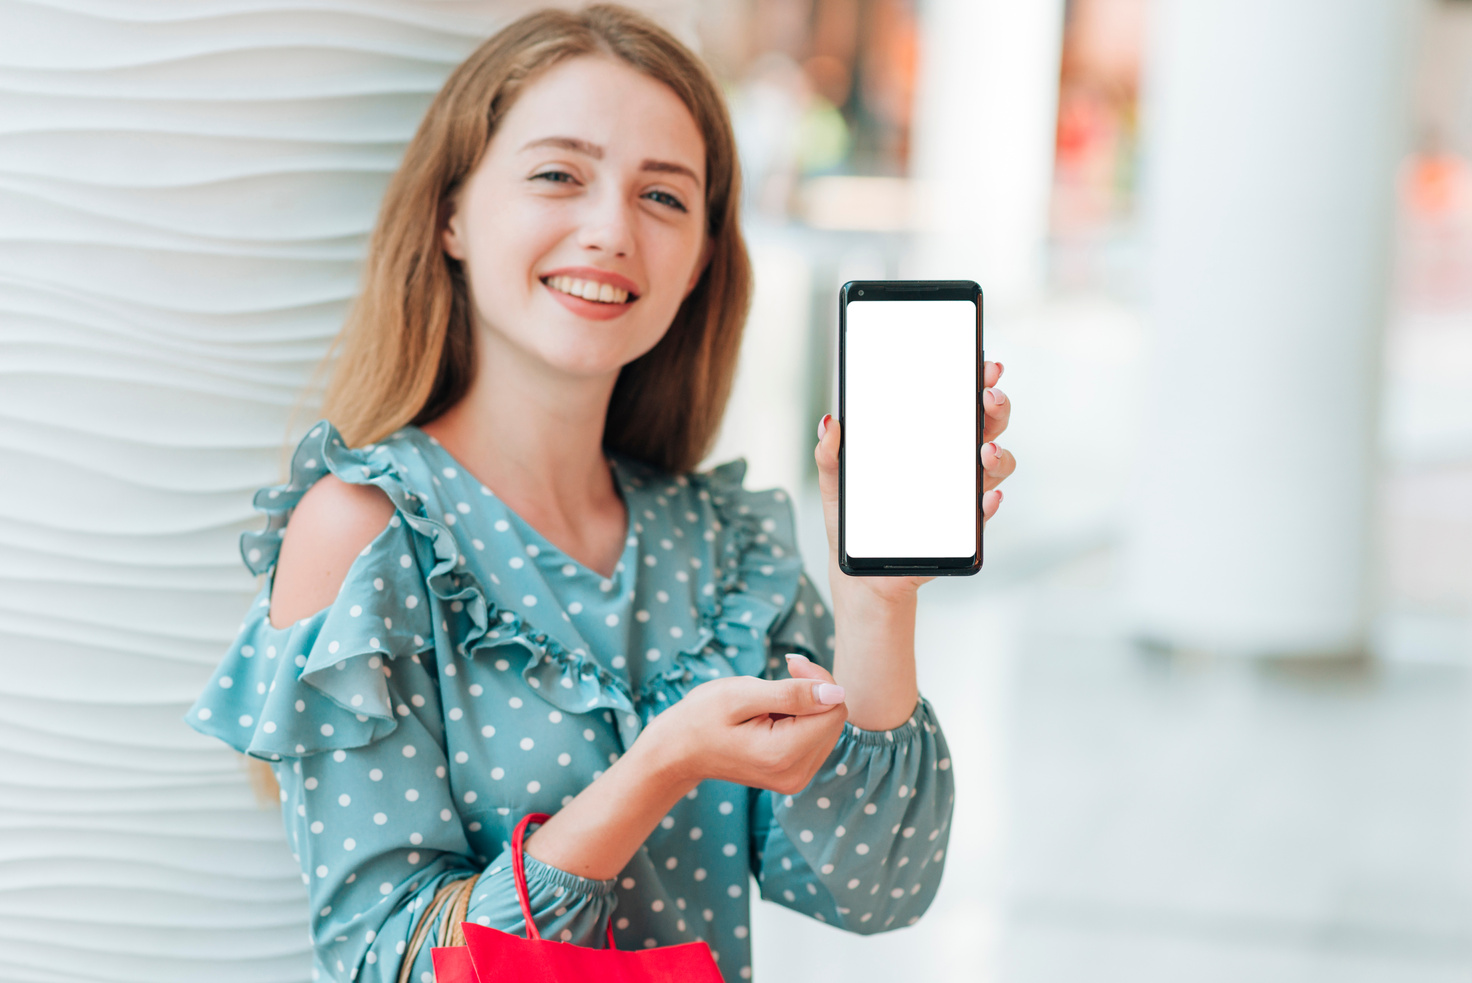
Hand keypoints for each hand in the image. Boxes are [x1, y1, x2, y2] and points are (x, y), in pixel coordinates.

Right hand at [637, 653, 847, 795]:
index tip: (790, 664)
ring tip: (771, 699)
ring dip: (808, 705)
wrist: (678, 751)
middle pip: (834, 720)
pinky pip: (815, 739)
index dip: (818, 680)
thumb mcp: (741, 695)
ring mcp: (795, 780)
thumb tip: (836, 693)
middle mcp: (795, 775)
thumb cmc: (702, 717)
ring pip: (827, 728)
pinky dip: (801, 719)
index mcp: (783, 754)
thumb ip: (791, 694)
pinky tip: (774, 714)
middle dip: (815, 691)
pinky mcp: (793, 776)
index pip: (833, 709)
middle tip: (784, 672)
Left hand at [815, 359, 1015, 600]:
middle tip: (987, 398)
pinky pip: (983, 512)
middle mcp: (951, 461)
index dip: (976, 381)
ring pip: (996, 464)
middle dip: (996, 406)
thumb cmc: (854, 521)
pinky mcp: (963, 528)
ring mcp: (960, 493)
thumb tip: (829, 422)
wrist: (861, 571)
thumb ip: (829, 455)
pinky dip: (988, 503)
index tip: (984, 366)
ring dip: (999, 454)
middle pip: (987, 425)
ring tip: (985, 452)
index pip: (956, 402)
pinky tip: (985, 497)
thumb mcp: (835, 484)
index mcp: (925, 441)